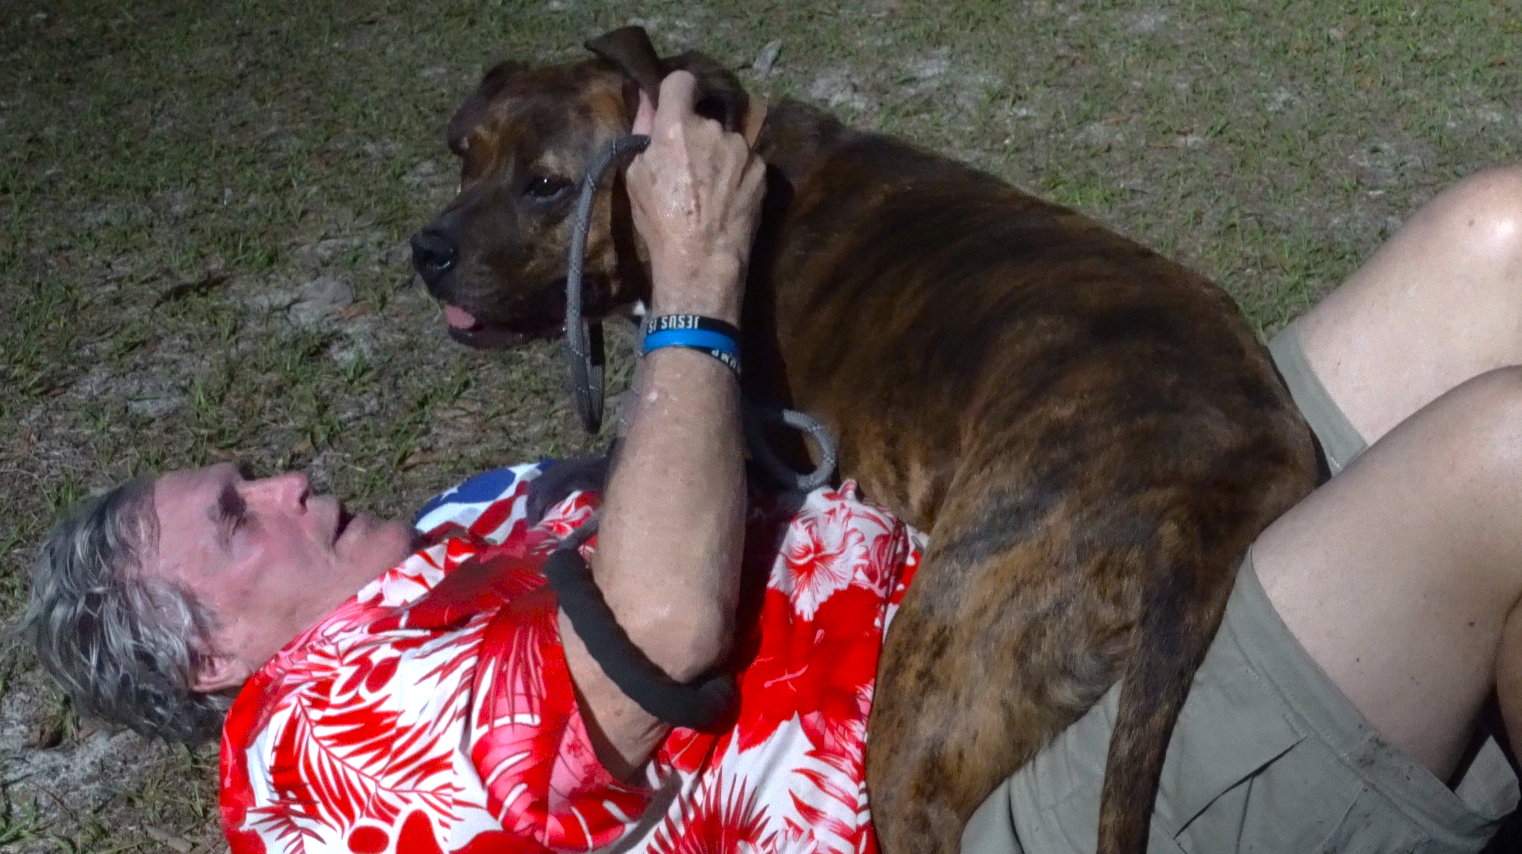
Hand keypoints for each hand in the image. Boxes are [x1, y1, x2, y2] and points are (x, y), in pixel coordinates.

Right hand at [625, 71, 765, 325]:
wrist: (703, 260)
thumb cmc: (660, 222)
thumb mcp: (637, 177)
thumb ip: (644, 133)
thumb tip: (648, 103)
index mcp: (679, 127)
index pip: (682, 81)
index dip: (677, 91)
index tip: (675, 105)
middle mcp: (715, 130)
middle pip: (705, 118)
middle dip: (696, 134)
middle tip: (688, 166)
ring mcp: (743, 150)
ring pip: (727, 141)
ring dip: (718, 155)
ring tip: (709, 189)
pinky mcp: (763, 170)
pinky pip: (745, 162)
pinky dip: (736, 174)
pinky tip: (727, 198)